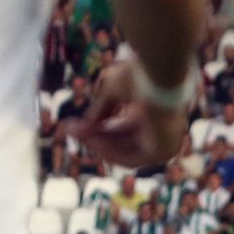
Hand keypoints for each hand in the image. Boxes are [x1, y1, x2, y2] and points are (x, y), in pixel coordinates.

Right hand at [65, 61, 189, 167]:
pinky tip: (90, 140)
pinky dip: (109, 151)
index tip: (76, 122)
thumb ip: (100, 109)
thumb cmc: (138, 75)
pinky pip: (130, 159)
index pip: (125, 126)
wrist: (157, 74)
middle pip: (123, 141)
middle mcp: (162, 130)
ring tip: (75, 132)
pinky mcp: (162, 151)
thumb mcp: (111, 89)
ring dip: (97, 144)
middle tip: (70, 129)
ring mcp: (164, 142)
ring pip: (125, 151)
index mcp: (156, 112)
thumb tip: (84, 125)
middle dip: (94, 136)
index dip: (99, 126)